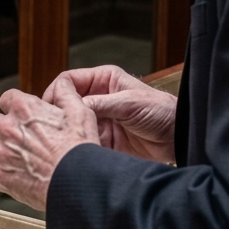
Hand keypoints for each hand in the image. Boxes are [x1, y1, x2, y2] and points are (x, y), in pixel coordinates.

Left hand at [0, 83, 98, 209]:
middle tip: (23, 137)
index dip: (15, 106)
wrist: (77, 182)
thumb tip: (63, 84)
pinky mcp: (3, 178)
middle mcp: (9, 129)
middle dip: (5, 128)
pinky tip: (24, 177)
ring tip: (24, 159)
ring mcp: (3, 154)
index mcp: (24, 109)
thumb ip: (66, 93)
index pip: (6, 98)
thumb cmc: (78, 149)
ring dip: (5, 152)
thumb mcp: (79, 111)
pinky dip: (7, 176)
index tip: (22, 114)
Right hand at [44, 66, 176, 162]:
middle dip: (59, 114)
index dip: (57, 92)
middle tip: (52, 126)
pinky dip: (79, 144)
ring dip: (68, 131)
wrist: (178, 138)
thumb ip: (102, 103)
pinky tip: (77, 149)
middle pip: (66, 103)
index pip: (69, 80)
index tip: (50, 107)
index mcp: (103, 80)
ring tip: (63, 139)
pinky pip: (83, 139)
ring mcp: (99, 119)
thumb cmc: (162, 111)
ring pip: (72, 123)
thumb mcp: (131, 103)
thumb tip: (74, 106)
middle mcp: (98, 98)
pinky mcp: (102, 138)